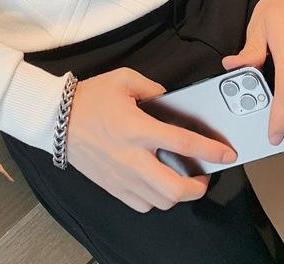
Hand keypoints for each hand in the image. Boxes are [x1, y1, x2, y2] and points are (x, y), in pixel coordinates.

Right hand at [66, 67, 236, 213]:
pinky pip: (142, 204)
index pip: (183, 143)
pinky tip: (156, 183)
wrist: (57, 118)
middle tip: (204, 175)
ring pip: (161, 200)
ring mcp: (122, 176)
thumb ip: (152, 87)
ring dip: (177, 193)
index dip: (210, 150)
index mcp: (137, 128)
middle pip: (176, 189)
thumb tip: (170, 100)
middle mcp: (132, 157)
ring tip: (181, 179)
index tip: (227, 153)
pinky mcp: (113, 186)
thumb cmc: (90, 98)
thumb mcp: (123, 79)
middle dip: (198, 187)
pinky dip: (155, 198)